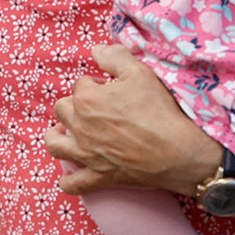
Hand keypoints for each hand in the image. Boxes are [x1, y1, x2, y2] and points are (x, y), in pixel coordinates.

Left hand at [46, 45, 220, 196]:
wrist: (179, 151)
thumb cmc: (160, 111)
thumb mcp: (140, 72)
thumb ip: (114, 56)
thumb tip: (96, 50)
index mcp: (86, 99)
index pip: (81, 85)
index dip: (96, 85)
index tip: (112, 91)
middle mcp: (80, 126)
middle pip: (62, 110)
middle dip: (74, 106)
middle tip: (94, 109)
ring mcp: (87, 154)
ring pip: (55, 145)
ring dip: (57, 137)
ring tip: (65, 134)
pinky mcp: (99, 177)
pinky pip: (73, 184)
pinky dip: (69, 181)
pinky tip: (72, 175)